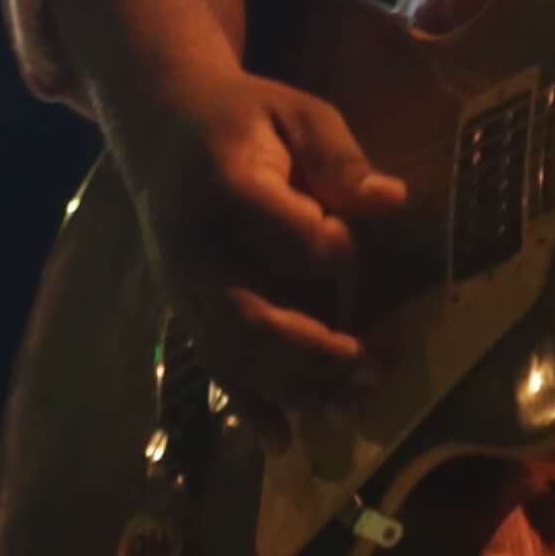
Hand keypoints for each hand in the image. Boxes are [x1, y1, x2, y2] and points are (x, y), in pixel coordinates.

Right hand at [95, 51, 405, 429]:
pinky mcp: (183, 307)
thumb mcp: (297, 114)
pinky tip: (282, 441)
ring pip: (234, 351)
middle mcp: (196, 246)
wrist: (161, 126)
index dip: (330, 246)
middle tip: (371, 366)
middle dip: (314, 349)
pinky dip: (248, 405)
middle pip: (251, 313)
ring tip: (349, 407)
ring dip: (292, 385)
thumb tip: (393, 201)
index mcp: (227, 184)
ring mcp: (184, 284)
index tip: (352, 246)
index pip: (286, 230)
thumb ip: (340, 158)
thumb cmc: (245, 116)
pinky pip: (213, 362)